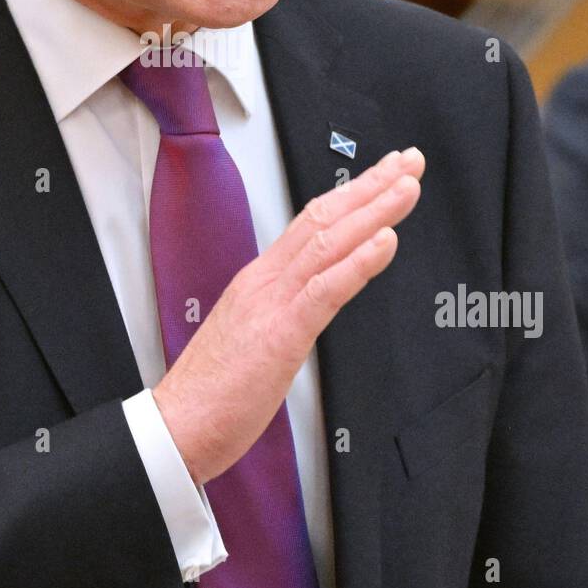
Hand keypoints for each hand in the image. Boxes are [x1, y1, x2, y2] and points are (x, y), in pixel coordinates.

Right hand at [152, 145, 424, 484]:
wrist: (177, 426)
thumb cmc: (213, 393)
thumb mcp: (253, 337)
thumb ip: (281, 311)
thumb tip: (310, 303)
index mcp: (260, 281)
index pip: (311, 223)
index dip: (351, 195)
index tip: (384, 176)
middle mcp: (266, 281)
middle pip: (324, 219)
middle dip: (372, 187)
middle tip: (410, 160)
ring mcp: (273, 302)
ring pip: (330, 242)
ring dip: (375, 210)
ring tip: (408, 186)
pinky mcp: (281, 333)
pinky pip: (326, 289)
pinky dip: (359, 261)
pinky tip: (386, 240)